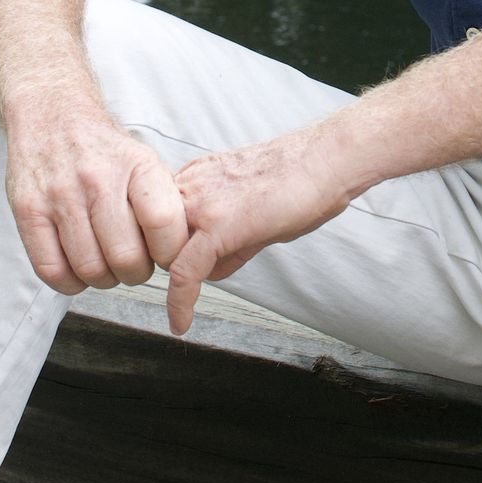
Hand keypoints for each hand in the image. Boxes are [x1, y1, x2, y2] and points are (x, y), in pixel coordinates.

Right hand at [4, 90, 187, 294]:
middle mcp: (98, 179)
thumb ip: (163, 202)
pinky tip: (78, 269)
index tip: (166, 256)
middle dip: (136, 273)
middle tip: (134, 265)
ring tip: (106, 265)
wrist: (52, 115)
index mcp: (136, 165)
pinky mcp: (28, 211)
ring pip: (90, 268)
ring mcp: (60, 195)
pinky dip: (70, 282)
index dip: (170, 253)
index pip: (164, 223)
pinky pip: (51, 270)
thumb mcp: (144, 160)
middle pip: (126, 256)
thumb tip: (182, 250)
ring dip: (104, 279)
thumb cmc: (102, 147)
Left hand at [166, 123, 348, 335]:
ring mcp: (202, 204)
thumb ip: (225, 239)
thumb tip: (210, 270)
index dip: (163, 249)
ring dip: (177, 278)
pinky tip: (181, 322)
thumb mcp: (249, 207)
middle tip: (192, 282)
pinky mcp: (218, 224)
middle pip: (156, 237)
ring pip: (164, 253)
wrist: (325, 160)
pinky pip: (184, 271)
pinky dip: (179, 302)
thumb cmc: (299, 179)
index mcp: (197, 177)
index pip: (158, 220)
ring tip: (197, 295)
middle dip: (169, 263)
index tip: (171, 270)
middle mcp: (191, 185)